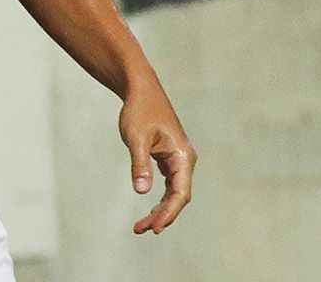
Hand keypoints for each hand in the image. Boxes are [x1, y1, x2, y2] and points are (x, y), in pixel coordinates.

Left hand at [119, 86, 194, 233]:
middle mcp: (184, 160)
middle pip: (178, 197)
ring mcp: (178, 160)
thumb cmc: (140, 111)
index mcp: (183, 157)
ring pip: (173, 192)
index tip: (155, 228)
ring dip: (160, 210)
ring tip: (141, 226)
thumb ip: (139, 165)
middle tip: (141, 230)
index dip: (169, 213)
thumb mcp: (136, 138)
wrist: (141, 90)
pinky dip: (159, 198)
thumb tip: (141, 191)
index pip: (180, 193)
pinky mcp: (169, 158)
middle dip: (162, 215)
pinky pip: (168, 184)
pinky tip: (149, 209)